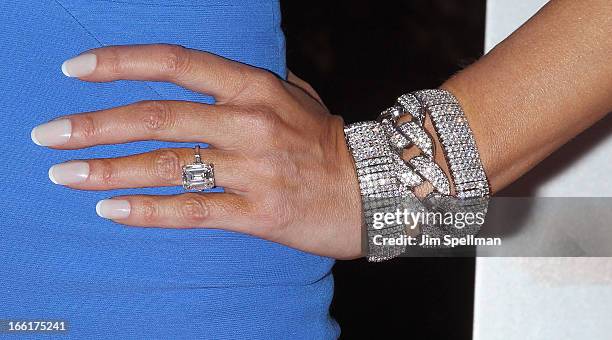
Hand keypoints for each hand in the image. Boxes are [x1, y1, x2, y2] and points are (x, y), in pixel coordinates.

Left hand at [31, 44, 362, 258]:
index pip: (176, 64)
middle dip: (93, 125)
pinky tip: (112, 211)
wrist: (378, 190)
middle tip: (48, 135)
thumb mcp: (298, 96)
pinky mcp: (257, 213)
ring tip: (64, 176)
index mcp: (255, 88)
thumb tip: (215, 76)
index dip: (121, 63)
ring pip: (167, 166)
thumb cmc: (329, 141)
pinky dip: (148, 211)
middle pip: (157, 118)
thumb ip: (255, 82)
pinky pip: (193, 210)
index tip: (76, 70)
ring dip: (107, 171)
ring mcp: (253, 169)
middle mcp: (249, 123)